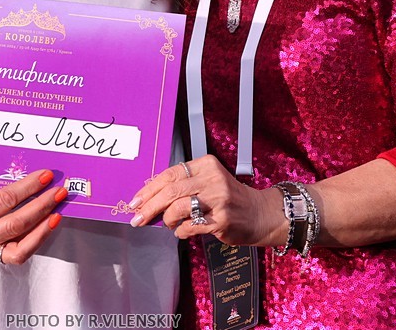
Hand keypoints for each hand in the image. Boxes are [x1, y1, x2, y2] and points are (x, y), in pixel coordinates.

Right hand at [0, 169, 65, 264]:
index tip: (46, 175)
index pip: (6, 200)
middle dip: (43, 204)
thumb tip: (28, 175)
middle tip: (59, 190)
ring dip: (44, 224)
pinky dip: (36, 238)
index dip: (29, 186)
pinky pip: (19, 252)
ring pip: (23, 243)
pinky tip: (47, 224)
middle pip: (18, 222)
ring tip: (58, 208)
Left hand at [128, 155, 283, 245]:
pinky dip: (180, 231)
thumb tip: (149, 198)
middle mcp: (212, 179)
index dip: (149, 189)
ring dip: (167, 220)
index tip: (135, 201)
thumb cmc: (229, 199)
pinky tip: (182, 231)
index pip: (169, 174)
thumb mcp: (208, 182)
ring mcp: (219, 199)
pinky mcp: (222, 219)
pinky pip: (190, 226)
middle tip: (138, 218)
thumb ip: (182, 186)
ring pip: (178, 208)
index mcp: (206, 165)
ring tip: (168, 224)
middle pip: (171, 191)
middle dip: (150, 206)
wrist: (259, 214)